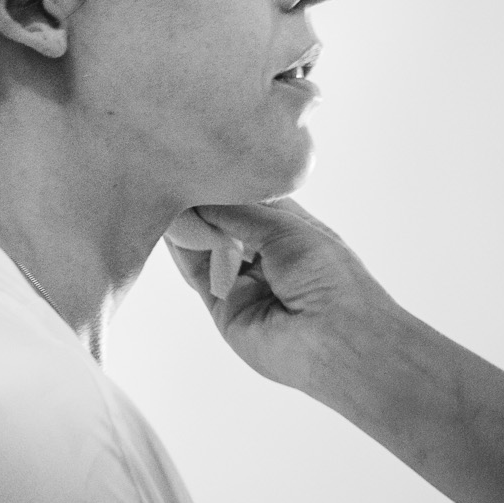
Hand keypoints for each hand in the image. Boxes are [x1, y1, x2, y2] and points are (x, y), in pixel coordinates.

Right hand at [163, 200, 405, 394]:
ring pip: (207, 249)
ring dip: (189, 225)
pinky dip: (183, 251)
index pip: (249, 202)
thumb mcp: (284, 228)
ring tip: (166, 195)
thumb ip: (238, 210)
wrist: (337, 339)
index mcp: (292, 234)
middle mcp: (268, 258)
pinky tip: (170, 225)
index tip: (200, 164)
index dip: (227, 185)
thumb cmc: (328, 277)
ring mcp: (245, 284)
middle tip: (177, 177)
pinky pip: (197, 275)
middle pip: (225, 224)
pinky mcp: (225, 309)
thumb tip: (200, 195)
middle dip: (202, 204)